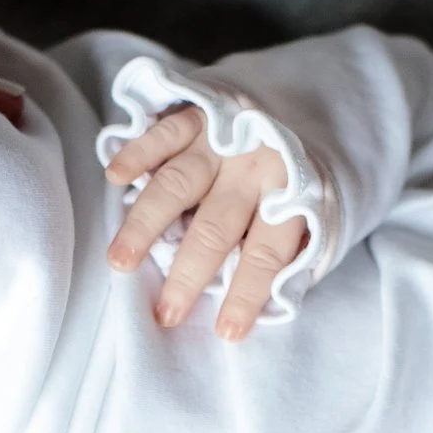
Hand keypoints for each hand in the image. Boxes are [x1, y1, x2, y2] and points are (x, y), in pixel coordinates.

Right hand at [103, 103, 308, 339]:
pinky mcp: (196, 113)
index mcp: (292, 194)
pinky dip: (139, 153)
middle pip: (216, 226)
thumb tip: (270, 303)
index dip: (247, 293)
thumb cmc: (300, 175)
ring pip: (178, 184)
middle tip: (165, 313)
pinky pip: (164, 132)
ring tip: (120, 262)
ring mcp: (221, 138)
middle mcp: (255, 166)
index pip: (267, 253)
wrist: (308, 99)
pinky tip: (117, 177)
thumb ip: (293, 250)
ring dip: (146, 224)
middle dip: (188, 274)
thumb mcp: (315, 210)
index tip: (226, 333)